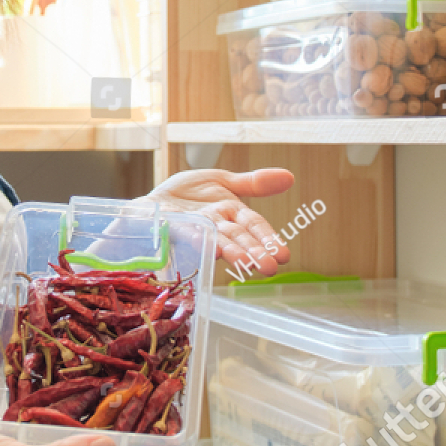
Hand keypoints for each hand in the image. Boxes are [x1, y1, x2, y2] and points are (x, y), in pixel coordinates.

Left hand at [142, 168, 294, 276]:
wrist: (155, 200)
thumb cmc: (190, 195)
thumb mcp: (223, 180)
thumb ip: (253, 183)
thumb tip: (290, 177)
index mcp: (231, 213)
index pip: (254, 225)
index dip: (269, 239)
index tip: (285, 256)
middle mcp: (216, 225)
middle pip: (238, 238)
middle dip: (254, 252)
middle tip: (269, 268)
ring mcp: (196, 229)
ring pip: (217, 241)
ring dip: (231, 252)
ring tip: (245, 263)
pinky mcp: (174, 229)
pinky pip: (187, 234)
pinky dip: (199, 241)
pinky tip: (210, 247)